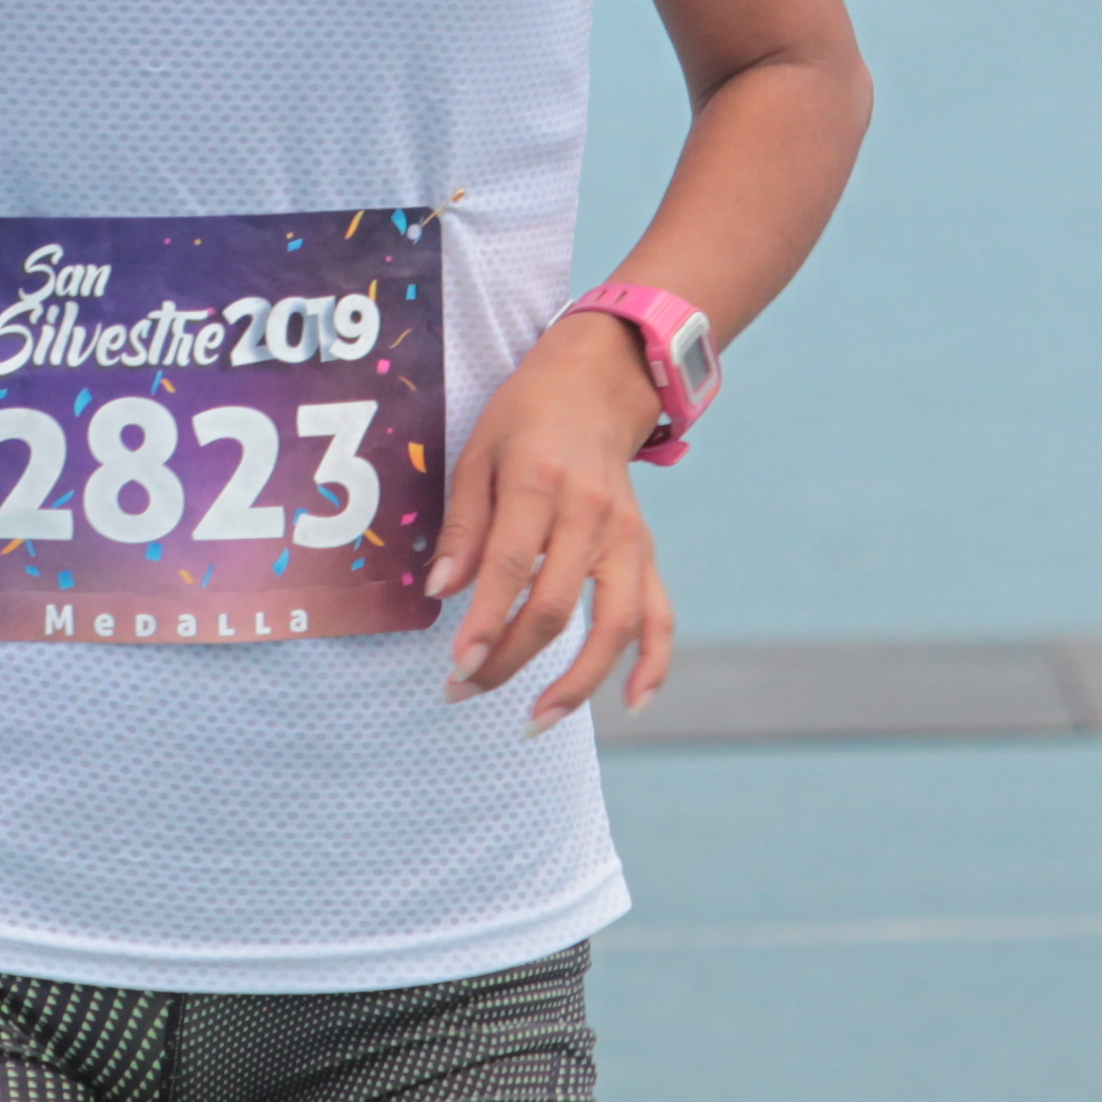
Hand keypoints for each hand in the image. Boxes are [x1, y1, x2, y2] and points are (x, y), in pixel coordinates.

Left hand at [426, 310, 674, 727]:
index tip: (457, 667)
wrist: (597, 383)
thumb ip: (463, 527)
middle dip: (508, 660)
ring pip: (614, 624)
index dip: (484, 624)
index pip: (512, 569)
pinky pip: (659, 614)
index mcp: (541, 483)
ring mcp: (627, 536)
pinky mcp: (646, 550)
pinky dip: (654, 663)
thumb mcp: (477, 454)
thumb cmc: (525, 418)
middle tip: (463, 690)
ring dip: (579, 682)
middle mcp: (591, 514)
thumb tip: (442, 593)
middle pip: (555, 607)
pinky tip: (633, 702)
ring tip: (538, 719)